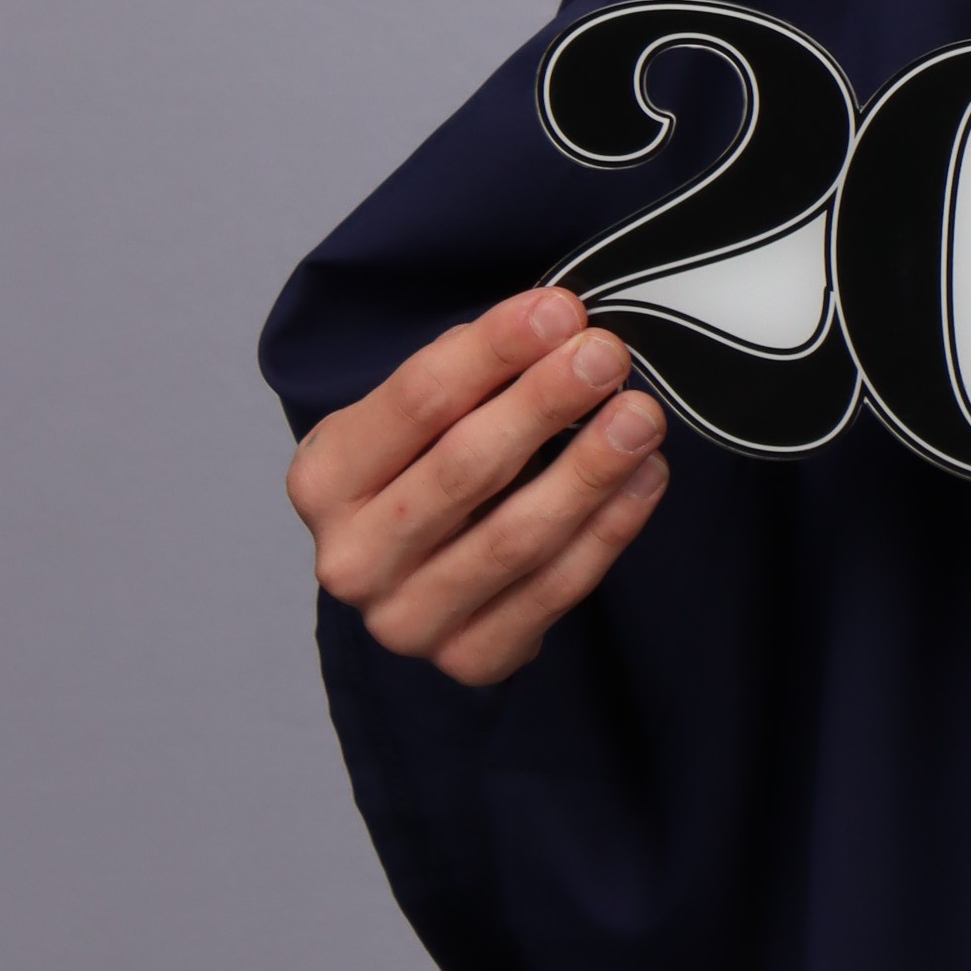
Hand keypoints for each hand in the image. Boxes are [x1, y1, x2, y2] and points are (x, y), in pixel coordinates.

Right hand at [285, 289, 669, 688]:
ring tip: (639, 416)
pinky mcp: (470, 658)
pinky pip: (554, 591)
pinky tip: (645, 477)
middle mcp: (353, 559)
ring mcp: (407, 621)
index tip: (560, 312)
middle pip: (463, 469)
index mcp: (326, 479)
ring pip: (514, 539)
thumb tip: (556, 324)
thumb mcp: (423, 414)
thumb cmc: (425, 463)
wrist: (417, 567)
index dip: (493, 352)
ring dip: (588, 470)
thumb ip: (475, 372)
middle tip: (606, 357)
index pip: (415, 402)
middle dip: (543, 405)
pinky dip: (609, 530)